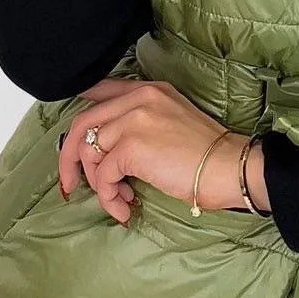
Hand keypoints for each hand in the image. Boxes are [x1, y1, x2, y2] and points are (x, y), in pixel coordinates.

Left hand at [57, 77, 270, 222]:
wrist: (229, 167)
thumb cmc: (206, 155)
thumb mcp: (171, 121)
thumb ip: (139, 123)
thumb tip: (105, 149)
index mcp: (149, 90)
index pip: (99, 92)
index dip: (79, 120)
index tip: (71, 142)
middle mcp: (139, 98)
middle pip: (83, 123)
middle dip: (69, 158)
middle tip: (72, 184)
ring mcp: (134, 120)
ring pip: (90, 152)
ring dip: (99, 184)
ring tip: (120, 199)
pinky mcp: (132, 146)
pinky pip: (103, 175)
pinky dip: (109, 197)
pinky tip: (125, 207)